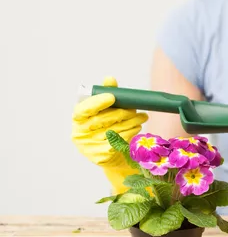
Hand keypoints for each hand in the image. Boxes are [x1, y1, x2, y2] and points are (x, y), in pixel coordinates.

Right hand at [71, 77, 147, 192]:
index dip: (97, 103)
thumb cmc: (108, 127)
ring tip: (142, 117)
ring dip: (132, 122)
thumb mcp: (106, 110)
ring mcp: (89, 147)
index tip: (112, 97)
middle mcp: (80, 134)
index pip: (83, 110)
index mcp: (78, 119)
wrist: (113, 154)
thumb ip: (106, 94)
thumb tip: (110, 79)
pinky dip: (131, 133)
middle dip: (123, 113)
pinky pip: (119, 142)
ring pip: (115, 131)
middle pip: (103, 120)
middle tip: (136, 109)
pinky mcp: (101, 157)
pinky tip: (137, 128)